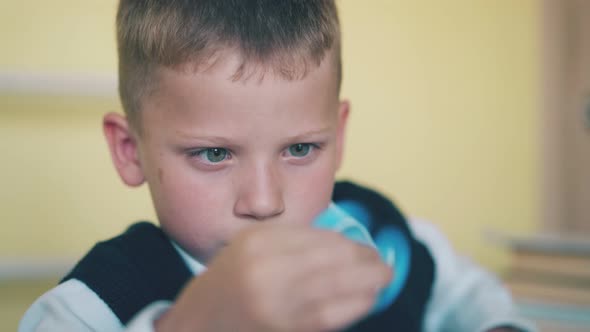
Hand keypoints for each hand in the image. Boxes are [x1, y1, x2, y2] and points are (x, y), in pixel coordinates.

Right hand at [155, 223, 391, 331]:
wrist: (199, 323)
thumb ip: (295, 239)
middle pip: (333, 260)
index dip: (352, 243)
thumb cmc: (231, 280)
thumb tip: (348, 240)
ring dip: (369, 283)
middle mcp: (266, 271)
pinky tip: (367, 298)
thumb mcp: (253, 245)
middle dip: (367, 261)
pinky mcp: (285, 329)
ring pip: (338, 289)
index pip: (320, 238)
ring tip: (382, 278)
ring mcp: (275, 304)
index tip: (367, 246)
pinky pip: (331, 316)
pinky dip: (356, 306)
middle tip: (383, 263)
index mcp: (258, 243)